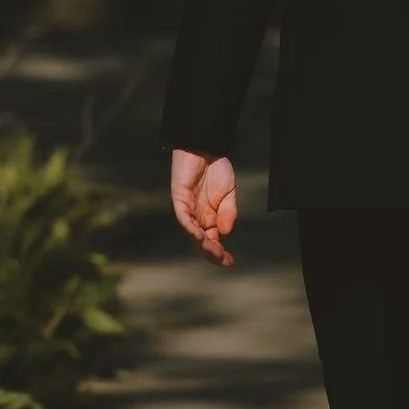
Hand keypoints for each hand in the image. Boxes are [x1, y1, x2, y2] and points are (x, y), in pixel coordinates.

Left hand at [170, 149, 238, 266]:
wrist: (206, 147)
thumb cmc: (216, 169)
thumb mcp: (229, 193)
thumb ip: (228, 213)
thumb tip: (226, 232)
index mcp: (208, 217)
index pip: (211, 240)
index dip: (219, 252)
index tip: (229, 261)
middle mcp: (196, 216)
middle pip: (200, 241)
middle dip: (211, 253)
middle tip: (223, 260)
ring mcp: (186, 209)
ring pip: (192, 233)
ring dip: (202, 244)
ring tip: (214, 252)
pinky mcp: (179, 198)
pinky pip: (183, 217)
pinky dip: (190, 227)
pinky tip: (198, 236)